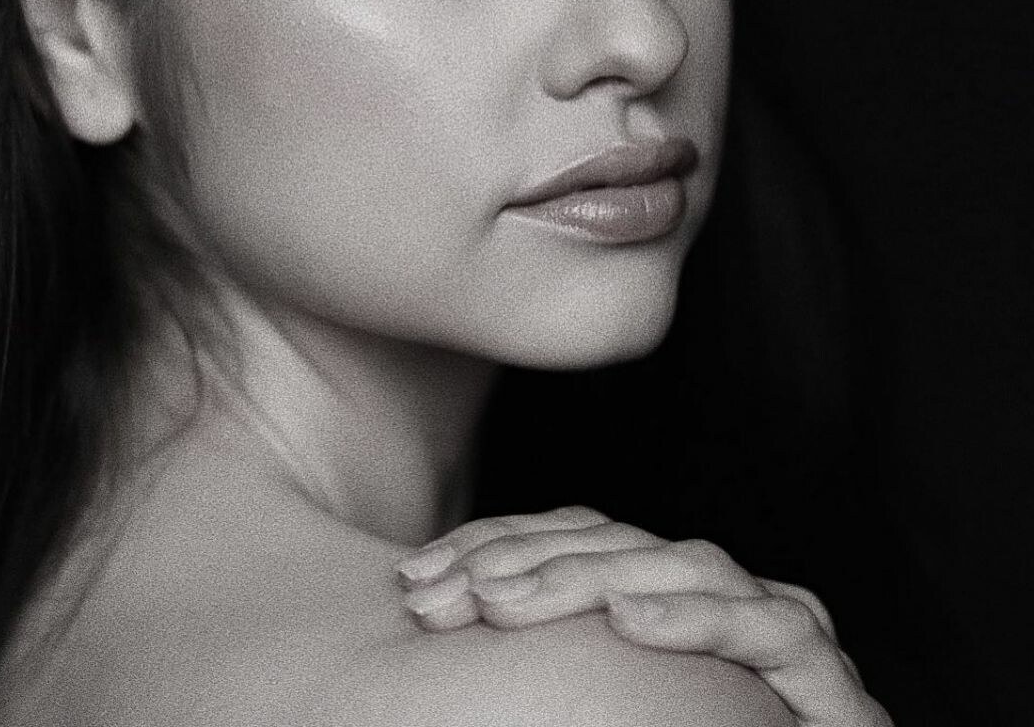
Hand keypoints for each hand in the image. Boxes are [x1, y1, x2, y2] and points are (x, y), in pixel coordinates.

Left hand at [394, 506, 892, 726]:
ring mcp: (779, 631)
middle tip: (435, 595)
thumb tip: (431, 612)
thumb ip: (540, 662)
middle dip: (518, 561)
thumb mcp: (595, 700)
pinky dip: (698, 618)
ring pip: (684, 566)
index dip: (491, 545)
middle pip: (618, 545)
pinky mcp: (828, 683)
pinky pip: (769, 631)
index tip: (412, 575)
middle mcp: (720, 598)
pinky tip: (630, 621)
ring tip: (503, 601)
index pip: (573, 539)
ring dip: (586, 578)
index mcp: (664, 594)